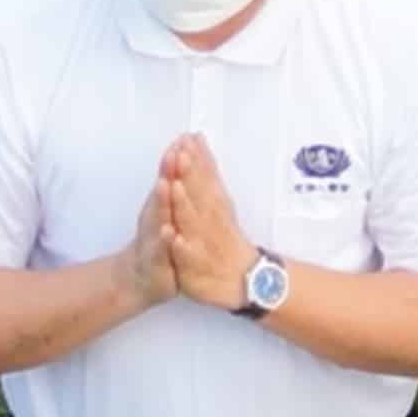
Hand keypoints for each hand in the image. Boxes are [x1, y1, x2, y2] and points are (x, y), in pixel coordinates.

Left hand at [154, 131, 262, 310]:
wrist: (242, 278)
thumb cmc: (225, 236)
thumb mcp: (217, 200)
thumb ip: (207, 171)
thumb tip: (197, 138)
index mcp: (216, 203)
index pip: (207, 177)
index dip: (198, 158)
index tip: (189, 137)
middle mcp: (212, 219)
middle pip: (201, 194)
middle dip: (191, 175)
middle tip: (182, 153)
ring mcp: (205, 242)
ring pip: (194, 223)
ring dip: (185, 205)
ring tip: (175, 187)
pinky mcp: (198, 266)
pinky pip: (189, 257)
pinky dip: (182, 248)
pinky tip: (174, 239)